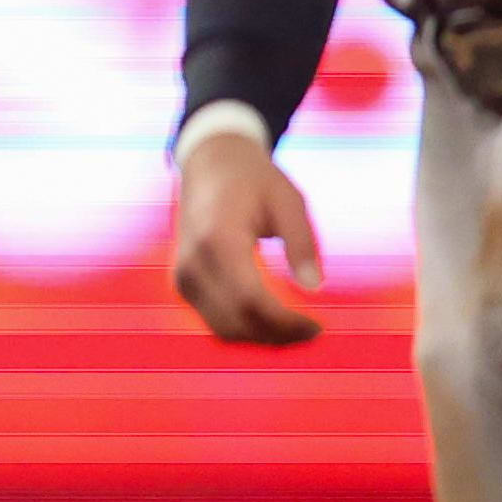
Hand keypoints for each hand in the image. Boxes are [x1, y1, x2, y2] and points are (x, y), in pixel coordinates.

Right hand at [168, 132, 325, 346]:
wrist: (210, 164)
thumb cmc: (254, 179)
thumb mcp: (288, 200)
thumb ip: (302, 242)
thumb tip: (314, 287)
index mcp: (218, 238)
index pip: (251, 300)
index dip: (285, 323)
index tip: (318, 327)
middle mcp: (193, 262)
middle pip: (237, 321)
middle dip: (278, 335)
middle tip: (314, 331)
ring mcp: (183, 276)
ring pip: (224, 329)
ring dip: (262, 337)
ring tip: (297, 329)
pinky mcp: (184, 283)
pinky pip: (215, 320)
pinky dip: (246, 328)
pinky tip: (275, 322)